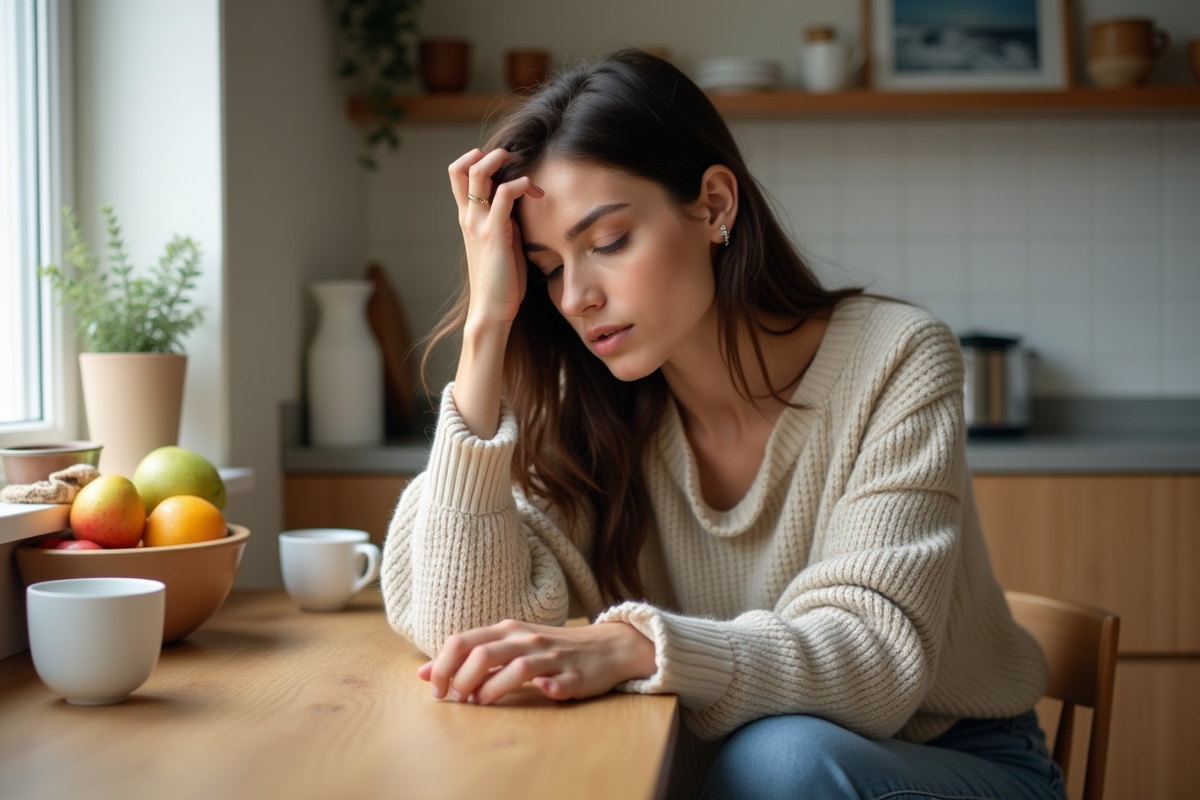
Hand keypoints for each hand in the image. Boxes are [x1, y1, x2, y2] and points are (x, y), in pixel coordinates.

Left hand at [418, 620, 656, 705]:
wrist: (606, 647)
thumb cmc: (550, 650)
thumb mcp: (510, 646)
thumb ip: (471, 657)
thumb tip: (423, 673)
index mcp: (508, 630)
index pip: (463, 641)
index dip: (441, 665)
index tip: (434, 688)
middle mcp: (527, 639)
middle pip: (483, 653)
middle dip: (459, 679)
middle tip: (455, 699)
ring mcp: (552, 657)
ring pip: (516, 668)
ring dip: (491, 689)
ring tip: (480, 703)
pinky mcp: (574, 676)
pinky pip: (559, 681)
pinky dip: (549, 687)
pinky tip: (543, 692)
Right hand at [449, 148, 544, 327]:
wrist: (491, 309)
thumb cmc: (501, 280)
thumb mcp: (501, 242)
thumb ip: (505, 221)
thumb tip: (521, 205)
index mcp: (467, 218)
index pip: (457, 175)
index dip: (475, 160)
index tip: (503, 166)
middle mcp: (468, 216)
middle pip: (460, 167)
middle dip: (487, 154)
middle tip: (514, 159)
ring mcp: (478, 223)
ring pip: (478, 172)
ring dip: (501, 160)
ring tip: (524, 165)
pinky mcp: (494, 233)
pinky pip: (504, 194)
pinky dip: (521, 183)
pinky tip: (535, 191)